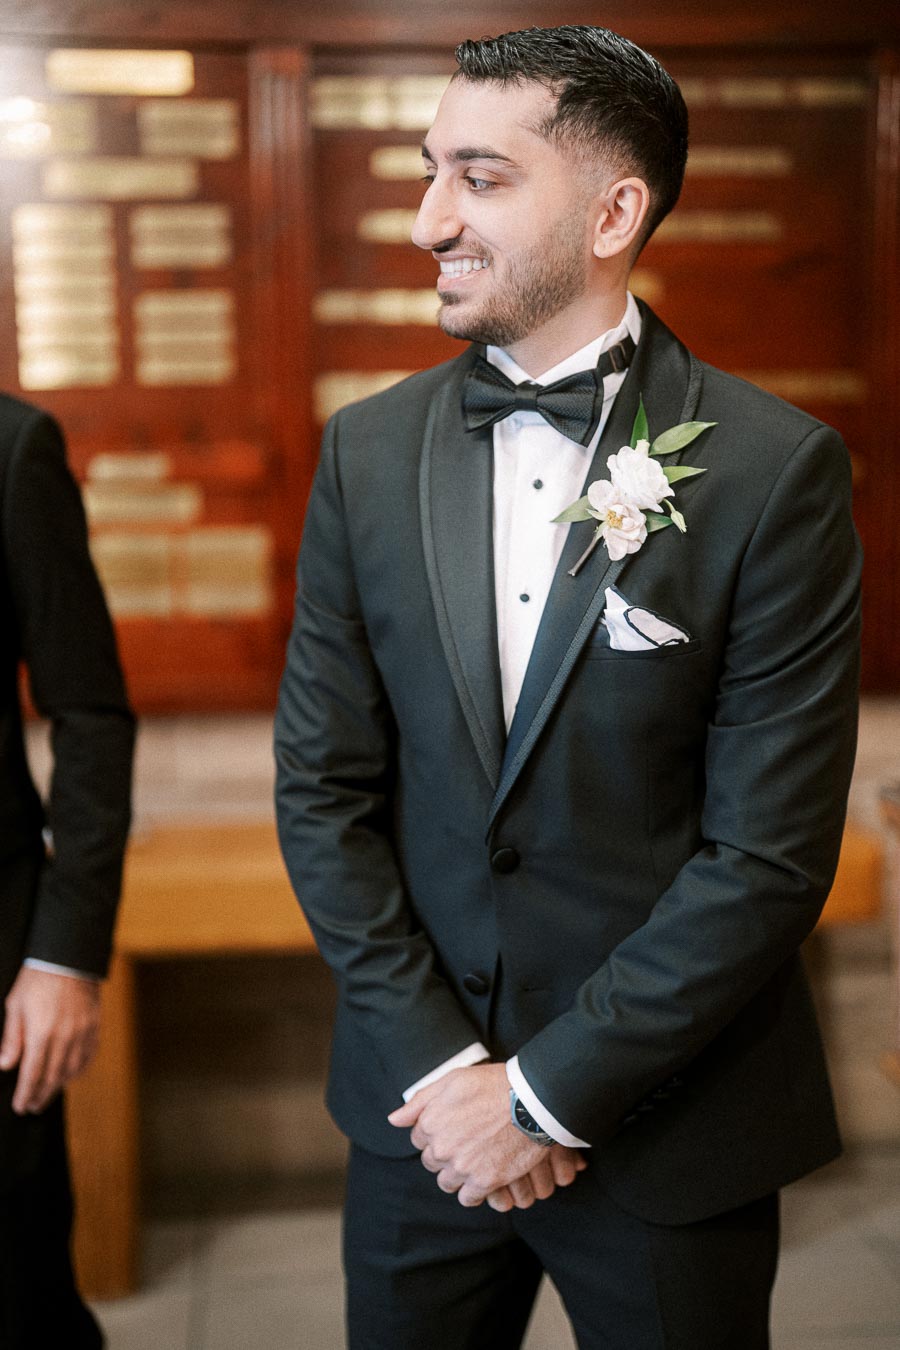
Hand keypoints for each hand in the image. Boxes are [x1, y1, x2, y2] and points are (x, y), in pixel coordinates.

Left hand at [0, 967, 100, 1113]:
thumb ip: (12, 1038)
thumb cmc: (38, 980)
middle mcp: (64, 1037)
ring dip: (59, 1086)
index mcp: (41, 1033)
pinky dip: (79, 1069)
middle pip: (52, 1077)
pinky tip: (71, 1075)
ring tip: (49, 1094)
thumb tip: (5, 1065)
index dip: (26, 1093)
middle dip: (41, 1095)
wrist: (69, 958)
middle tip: (33, 1107)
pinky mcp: (94, 1026)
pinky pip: (88, 1055)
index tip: (21, 1106)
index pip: (32, 1074)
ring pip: (72, 1070)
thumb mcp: (15, 1006)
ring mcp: (82, 1033)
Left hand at [388, 1063, 584, 1207]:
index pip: (419, 1138)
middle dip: (444, 1153)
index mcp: (431, 1121)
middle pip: (431, 1161)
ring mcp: (462, 1166)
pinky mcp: (485, 1181)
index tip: (452, 1128)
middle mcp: (442, 1147)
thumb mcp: (451, 1081)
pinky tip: (481, 1179)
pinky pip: (467, 1198)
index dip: (435, 1133)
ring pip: (446, 1182)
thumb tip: (394, 1120)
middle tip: (465, 1142)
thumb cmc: (493, 1085)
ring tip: (473, 1160)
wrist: (531, 1101)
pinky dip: (471, 1192)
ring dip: (456, 1174)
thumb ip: (419, 1101)